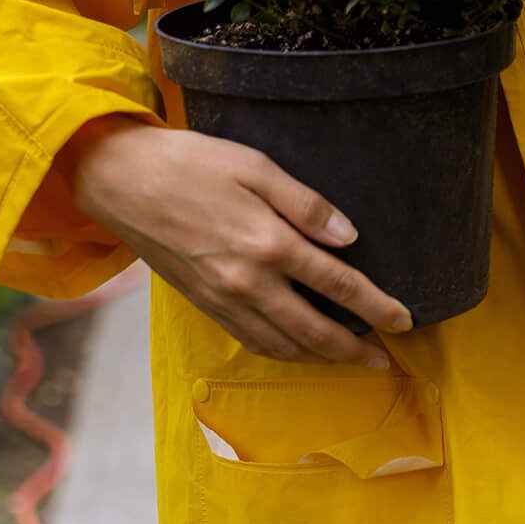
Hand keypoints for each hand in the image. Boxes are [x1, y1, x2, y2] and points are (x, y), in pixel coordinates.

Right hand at [60, 115, 413, 367]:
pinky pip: (251, 340)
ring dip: (319, 358)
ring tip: (349, 360)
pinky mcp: (203, 302)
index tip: (403, 319)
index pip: (336, 284)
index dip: (374, 305)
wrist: (121, 180)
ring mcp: (222, 298)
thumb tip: (348, 236)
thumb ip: (305, 204)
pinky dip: (281, 352)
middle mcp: (247, 282)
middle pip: (313, 329)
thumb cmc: (191, 163)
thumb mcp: (255, 166)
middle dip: (353, 348)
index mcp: (267, 243)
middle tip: (385, 358)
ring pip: (281, 345)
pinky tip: (296, 349)